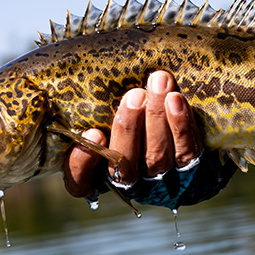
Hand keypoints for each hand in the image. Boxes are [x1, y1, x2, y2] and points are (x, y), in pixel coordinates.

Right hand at [63, 70, 202, 198]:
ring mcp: (162, 179)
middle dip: (128, 128)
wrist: (183, 130)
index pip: (80, 183)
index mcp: (99, 174)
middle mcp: (129, 182)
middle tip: (133, 95)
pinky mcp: (192, 169)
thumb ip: (91, 106)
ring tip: (158, 83)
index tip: (90, 132)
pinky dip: (181, 125)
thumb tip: (62, 72)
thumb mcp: (104, 111)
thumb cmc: (133, 112)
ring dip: (157, 118)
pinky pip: (186, 150)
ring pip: (156, 156)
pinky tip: (176, 99)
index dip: (82, 163)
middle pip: (124, 164)